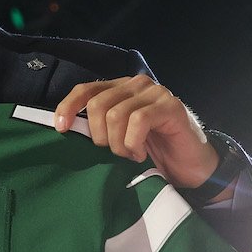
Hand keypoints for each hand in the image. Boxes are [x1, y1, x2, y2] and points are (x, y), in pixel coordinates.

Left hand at [52, 75, 221, 191]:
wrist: (190, 167)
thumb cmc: (151, 153)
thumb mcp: (117, 138)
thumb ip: (98, 126)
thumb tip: (65, 129)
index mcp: (119, 89)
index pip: (85, 90)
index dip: (68, 107)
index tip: (61, 129)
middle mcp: (136, 85)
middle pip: (97, 104)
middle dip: (99, 135)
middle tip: (114, 153)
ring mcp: (155, 93)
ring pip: (116, 114)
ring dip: (118, 144)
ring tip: (130, 155)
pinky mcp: (170, 106)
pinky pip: (138, 120)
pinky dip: (134, 143)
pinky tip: (141, 154)